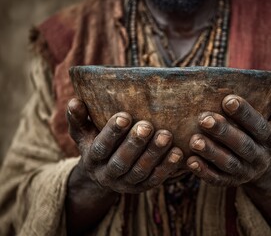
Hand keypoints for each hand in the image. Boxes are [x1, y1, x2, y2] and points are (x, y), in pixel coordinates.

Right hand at [67, 98, 183, 193]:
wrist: (102, 172)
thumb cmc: (94, 142)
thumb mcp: (83, 132)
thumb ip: (78, 117)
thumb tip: (74, 100)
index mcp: (92, 159)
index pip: (101, 147)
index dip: (112, 133)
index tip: (124, 116)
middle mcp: (107, 174)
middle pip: (121, 162)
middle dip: (135, 144)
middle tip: (147, 125)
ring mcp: (126, 183)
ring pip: (140, 172)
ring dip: (154, 154)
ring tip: (166, 136)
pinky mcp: (141, 187)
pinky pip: (155, 180)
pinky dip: (167, 167)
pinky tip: (178, 152)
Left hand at [186, 94, 270, 186]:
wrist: (263, 167)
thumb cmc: (264, 134)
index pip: (259, 126)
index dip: (245, 114)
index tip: (228, 100)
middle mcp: (260, 157)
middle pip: (242, 145)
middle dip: (223, 132)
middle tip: (204, 119)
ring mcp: (245, 172)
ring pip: (228, 164)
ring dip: (211, 153)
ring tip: (194, 140)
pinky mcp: (230, 182)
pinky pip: (217, 180)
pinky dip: (204, 172)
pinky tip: (191, 161)